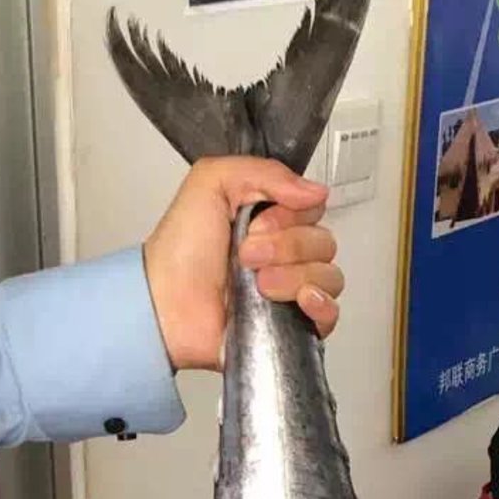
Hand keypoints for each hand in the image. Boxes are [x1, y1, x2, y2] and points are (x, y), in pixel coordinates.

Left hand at [144, 157, 343, 372]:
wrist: (166, 304)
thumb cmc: (180, 250)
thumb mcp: (211, 181)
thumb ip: (264, 172)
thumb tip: (317, 191)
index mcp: (271, 221)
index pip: (313, 209)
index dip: (291, 215)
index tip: (257, 223)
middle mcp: (285, 255)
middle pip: (323, 243)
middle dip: (287, 246)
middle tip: (246, 255)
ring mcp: (290, 292)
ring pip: (329, 276)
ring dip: (295, 276)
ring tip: (259, 285)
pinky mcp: (293, 326)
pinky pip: (331, 314)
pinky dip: (322, 305)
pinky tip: (300, 301)